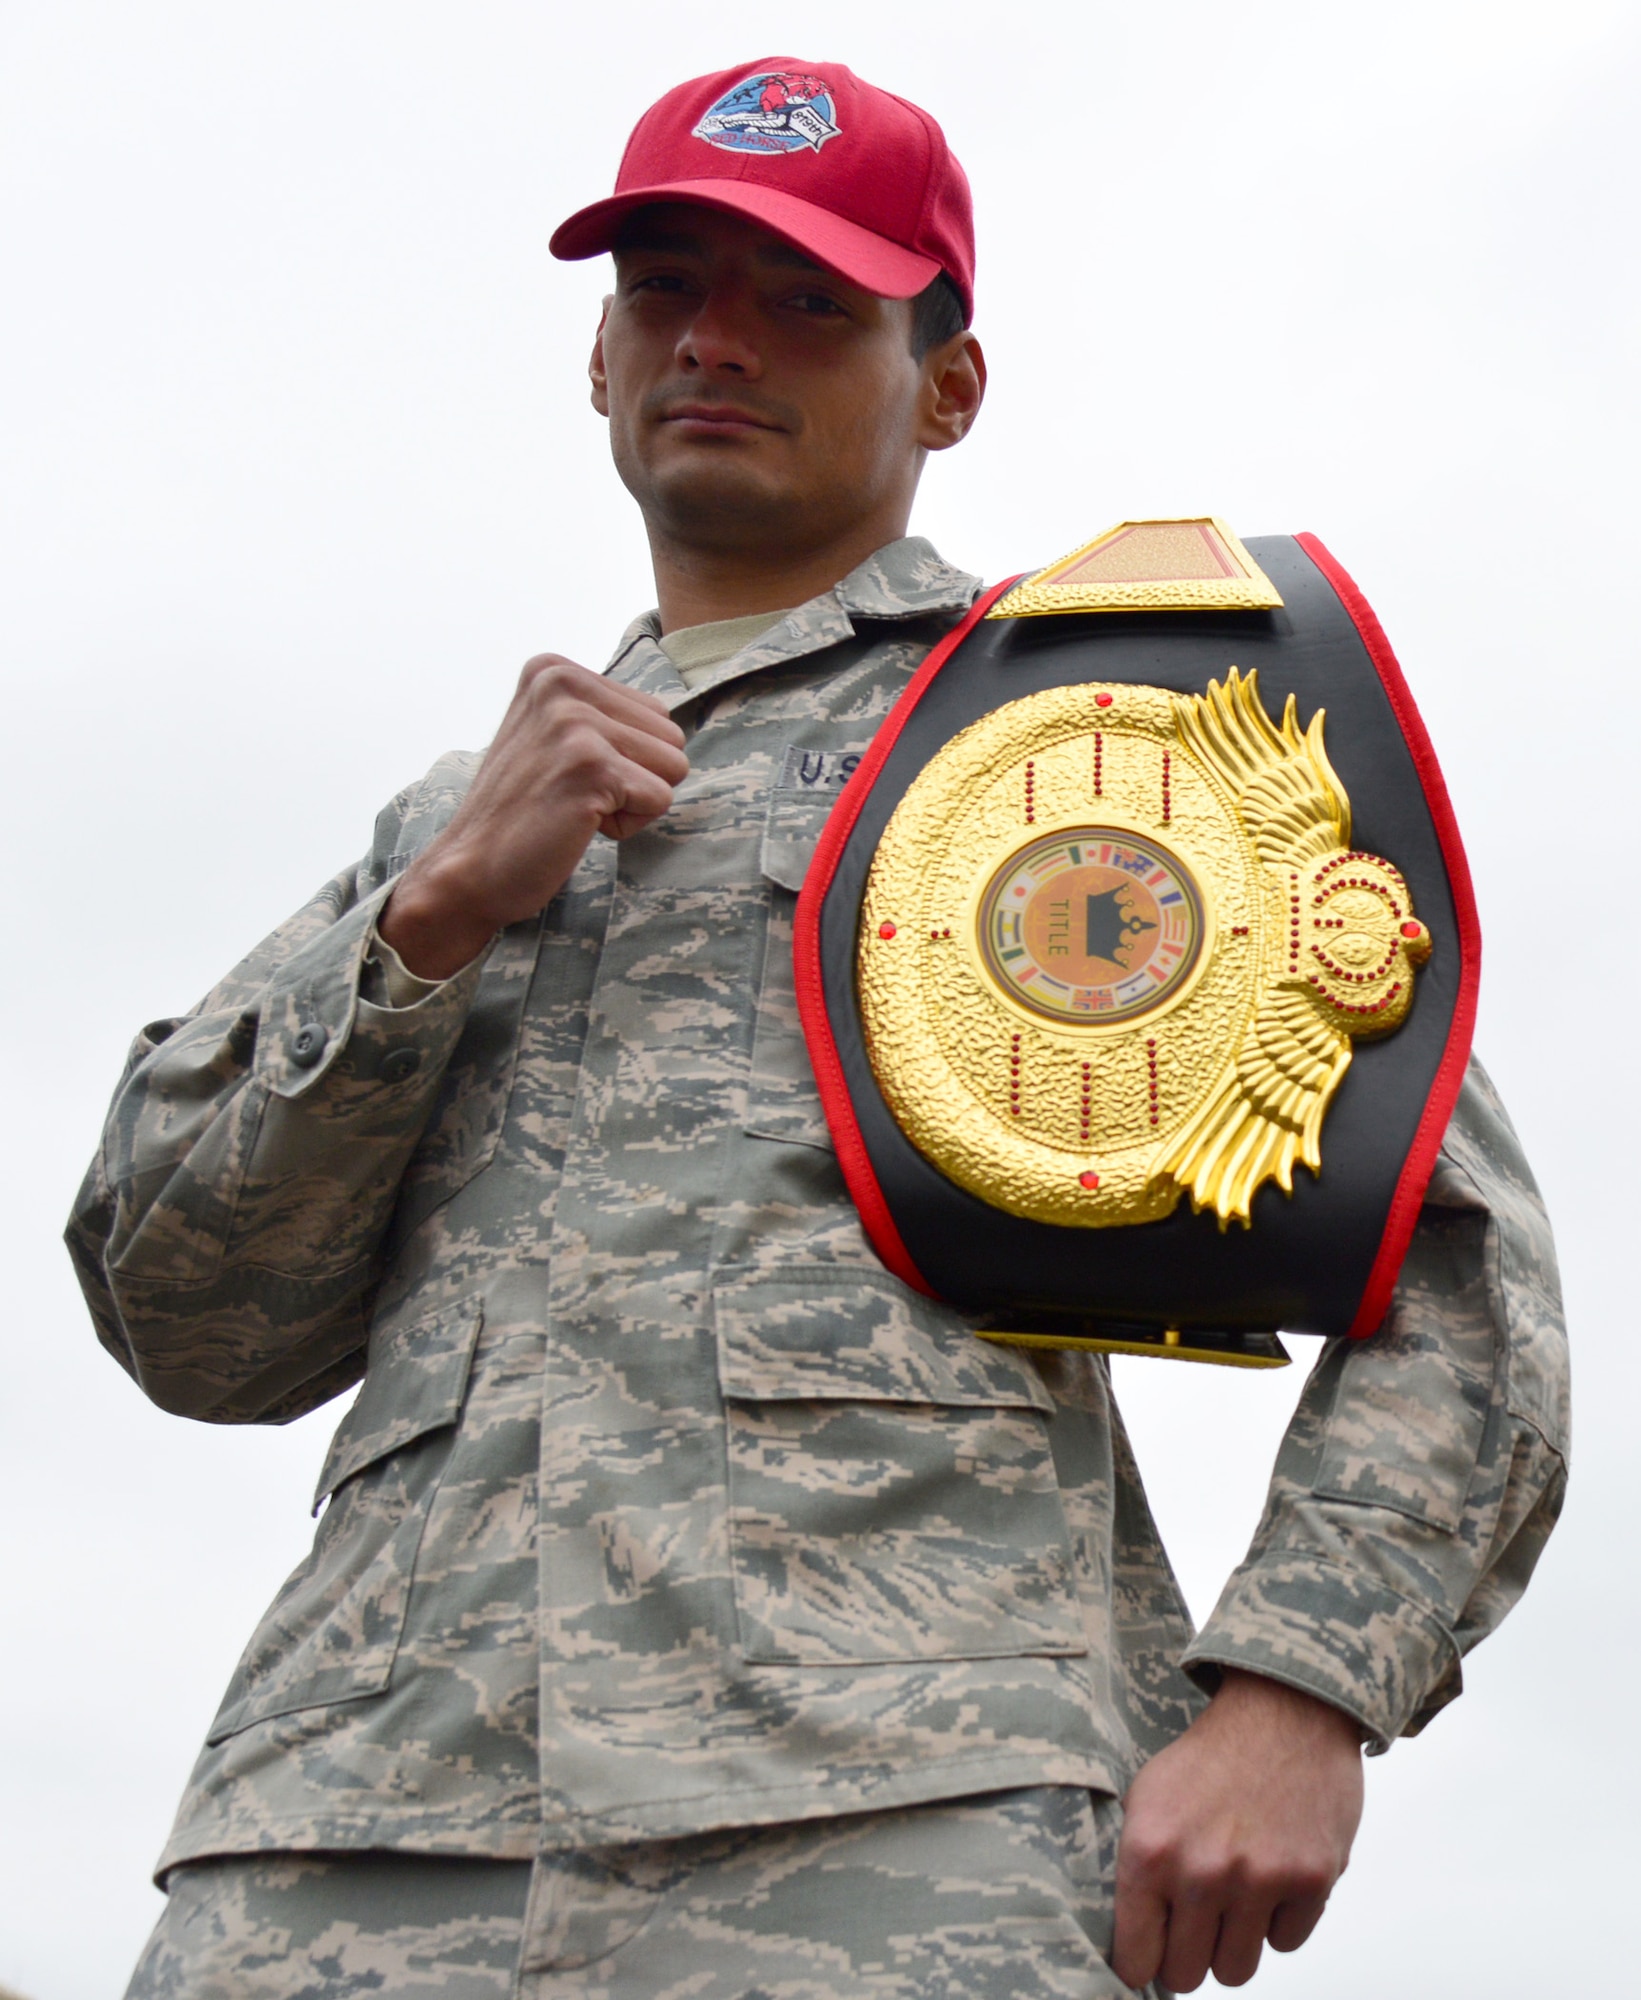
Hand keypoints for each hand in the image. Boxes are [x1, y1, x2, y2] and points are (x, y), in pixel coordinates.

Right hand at [380, 655, 688, 978]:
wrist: (470, 867)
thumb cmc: (522, 811)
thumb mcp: (553, 736)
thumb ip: (603, 714)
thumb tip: (673, 716)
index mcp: (553, 670)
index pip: (655, 712)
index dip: (625, 758)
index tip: (567, 774)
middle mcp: (562, 684)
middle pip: (671, 735)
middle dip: (636, 778)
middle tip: (572, 795)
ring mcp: (574, 722)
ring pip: (673, 767)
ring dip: (632, 802)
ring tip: (574, 807)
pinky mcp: (591, 765)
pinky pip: (660, 799)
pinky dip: (627, 826)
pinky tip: (576, 824)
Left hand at [1111, 1669, 1363, 1992]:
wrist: (1283, 1711)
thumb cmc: (1210, 1758)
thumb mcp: (1147, 1798)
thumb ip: (1137, 1870)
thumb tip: (1132, 1942)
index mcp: (1150, 1851)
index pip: (1135, 1959)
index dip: (1142, 1963)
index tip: (1151, 1955)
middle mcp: (1201, 1872)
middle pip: (1187, 1975)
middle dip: (1188, 1957)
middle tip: (1195, 1924)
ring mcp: (1259, 1880)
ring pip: (1236, 1971)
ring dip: (1233, 1943)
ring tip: (1234, 1897)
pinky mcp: (1310, 1881)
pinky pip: (1285, 1943)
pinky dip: (1279, 1919)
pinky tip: (1273, 1872)